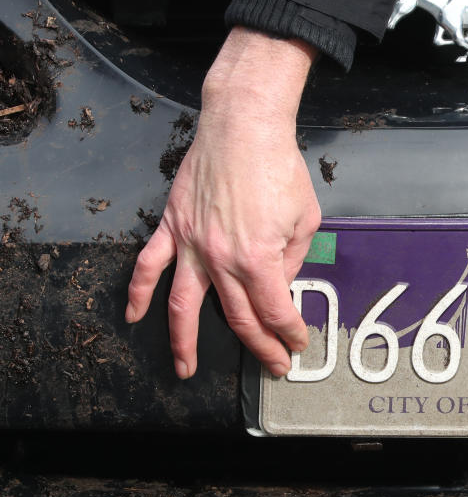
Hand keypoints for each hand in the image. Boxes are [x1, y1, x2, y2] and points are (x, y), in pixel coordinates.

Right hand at [125, 27, 320, 378]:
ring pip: (183, 305)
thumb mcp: (306, 218)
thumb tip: (282, 285)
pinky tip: (132, 315)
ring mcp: (191, 245)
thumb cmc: (279, 167)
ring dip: (183, 342)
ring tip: (186, 369)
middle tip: (271, 365)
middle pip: (237, 317)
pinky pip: (148, 265)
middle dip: (259, 347)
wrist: (243, 127)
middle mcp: (220, 259)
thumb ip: (293, 259)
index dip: (288, 333)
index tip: (296, 343)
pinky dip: (137, 292)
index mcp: (258, 258)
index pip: (273, 311)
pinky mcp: (172, 226)